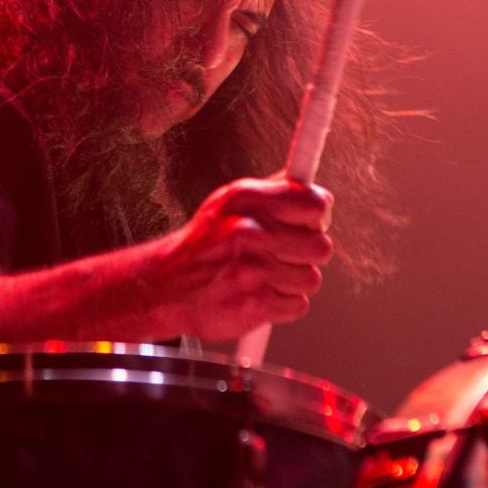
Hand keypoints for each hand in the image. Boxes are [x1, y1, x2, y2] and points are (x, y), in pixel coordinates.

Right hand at [147, 176, 334, 341]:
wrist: (166, 287)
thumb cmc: (201, 246)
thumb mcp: (228, 203)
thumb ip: (270, 192)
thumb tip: (305, 183)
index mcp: (246, 200)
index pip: (314, 203)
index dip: (317, 215)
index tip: (309, 221)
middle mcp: (250, 232)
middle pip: (320, 245)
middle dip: (307, 252)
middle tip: (285, 252)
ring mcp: (254, 270)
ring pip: (311, 278)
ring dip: (293, 280)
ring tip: (266, 274)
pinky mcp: (256, 304)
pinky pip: (298, 304)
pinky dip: (284, 303)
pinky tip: (261, 292)